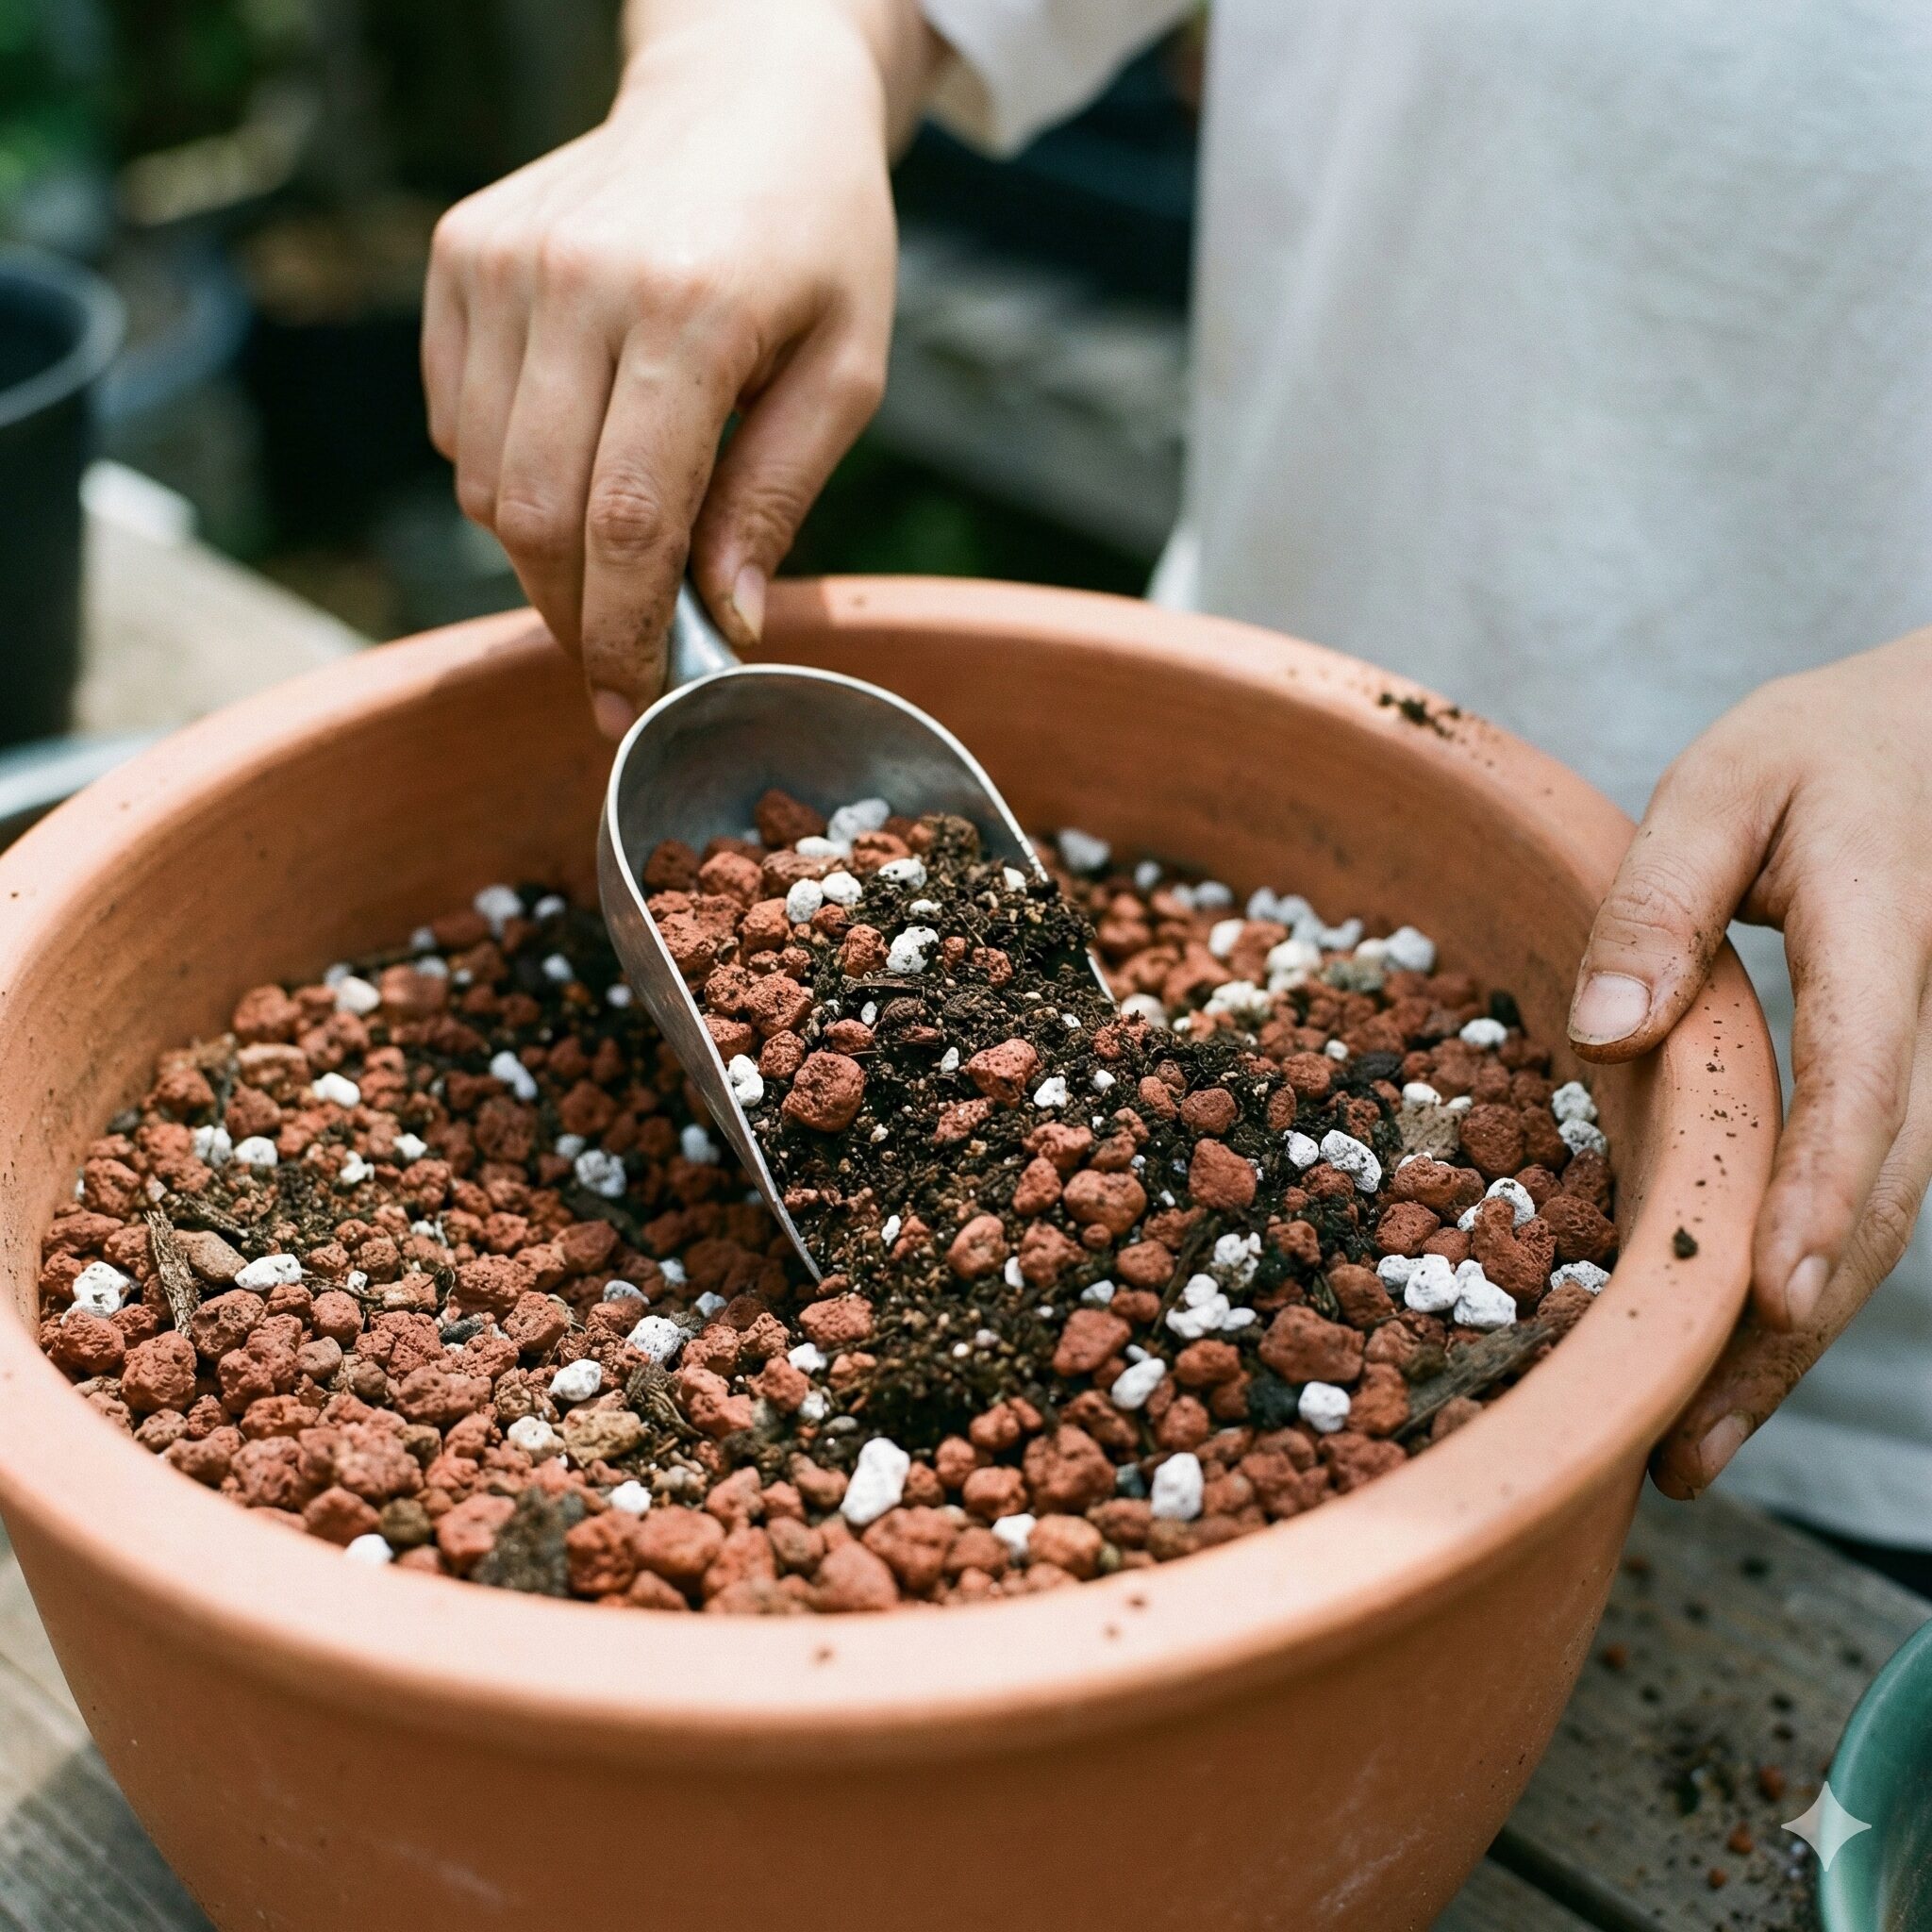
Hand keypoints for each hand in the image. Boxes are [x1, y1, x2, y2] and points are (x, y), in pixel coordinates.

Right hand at [421, 0, 928, 735]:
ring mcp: (500, 262)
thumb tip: (721, 621)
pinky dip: (508, 479)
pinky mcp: (459, 254)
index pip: (626, 520)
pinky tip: (576, 466)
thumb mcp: (846, 369)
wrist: (741, 91)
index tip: (635, 705)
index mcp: (687, 308)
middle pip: (537, 516)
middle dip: (573, 620)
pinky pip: (457, 424)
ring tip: (610, 571)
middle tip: (617, 670)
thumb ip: (776, 497)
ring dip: (540, 559)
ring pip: (484, 482)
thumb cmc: (816, 237)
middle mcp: (573, 280)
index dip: (623, 635)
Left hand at [1564, 630, 1931, 1497]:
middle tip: (1687, 1451)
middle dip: (1792, 1327)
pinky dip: (1804, 1274)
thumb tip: (1602, 1037)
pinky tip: (1734, 1343)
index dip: (1822, 1193)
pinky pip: (1867, 1189)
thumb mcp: (1729, 780)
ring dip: (1794, 1333)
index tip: (1775, 1298)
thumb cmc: (1830, 750)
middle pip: (1884, 1195)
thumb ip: (1664, 896)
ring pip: (1885, 1216)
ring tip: (1692, 1443)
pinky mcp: (1905, 1084)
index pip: (1864, 1079)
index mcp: (1888, 934)